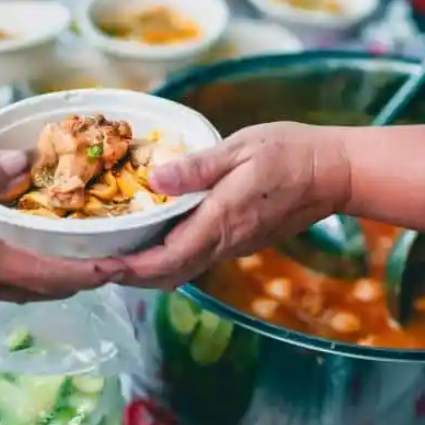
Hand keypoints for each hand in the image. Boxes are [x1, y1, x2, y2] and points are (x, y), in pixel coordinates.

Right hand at [0, 150, 126, 309]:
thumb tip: (26, 162)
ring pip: (26, 283)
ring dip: (58, 271)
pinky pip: (3, 276)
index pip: (54, 274)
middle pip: (47, 286)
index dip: (93, 271)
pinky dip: (28, 263)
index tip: (126, 266)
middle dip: (84, 275)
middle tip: (116, 257)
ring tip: (83, 248)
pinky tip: (26, 240)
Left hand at [118, 123, 349, 289]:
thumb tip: (154, 181)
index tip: (95, 265)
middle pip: (166, 275)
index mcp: (220, 222)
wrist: (334, 172)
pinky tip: (148, 237)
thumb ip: (197, 167)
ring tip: (110, 252)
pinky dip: (164, 257)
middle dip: (126, 275)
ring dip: (144, 269)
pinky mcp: (237, 240)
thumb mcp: (241, 148)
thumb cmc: (290, 153)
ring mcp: (231, 245)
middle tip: (90, 262)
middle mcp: (223, 243)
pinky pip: (193, 258)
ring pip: (179, 270)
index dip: (127, 269)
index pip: (165, 261)